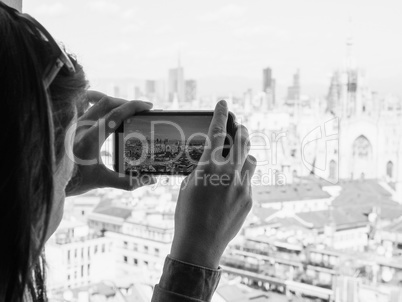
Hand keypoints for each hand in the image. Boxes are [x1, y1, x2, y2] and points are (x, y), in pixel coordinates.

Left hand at [65, 90, 154, 195]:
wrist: (50, 179)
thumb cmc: (74, 181)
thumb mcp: (102, 181)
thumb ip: (127, 181)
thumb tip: (149, 180)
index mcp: (90, 138)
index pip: (115, 115)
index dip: (133, 107)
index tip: (148, 106)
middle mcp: (81, 126)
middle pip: (108, 103)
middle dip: (127, 103)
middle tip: (142, 110)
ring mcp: (75, 123)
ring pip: (97, 101)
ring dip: (115, 102)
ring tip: (128, 109)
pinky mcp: (72, 123)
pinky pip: (86, 104)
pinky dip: (99, 100)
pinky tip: (107, 104)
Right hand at [170, 100, 255, 268]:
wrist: (200, 244)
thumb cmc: (187, 215)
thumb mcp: (188, 186)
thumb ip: (202, 169)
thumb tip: (210, 161)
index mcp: (209, 167)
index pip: (216, 133)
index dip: (220, 115)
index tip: (224, 103)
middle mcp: (229, 173)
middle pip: (241, 141)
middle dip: (240, 129)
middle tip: (239, 125)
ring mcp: (242, 186)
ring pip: (251, 159)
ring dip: (245, 153)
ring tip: (238, 156)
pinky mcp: (249, 199)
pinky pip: (249, 180)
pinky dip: (242, 177)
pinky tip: (233, 185)